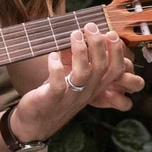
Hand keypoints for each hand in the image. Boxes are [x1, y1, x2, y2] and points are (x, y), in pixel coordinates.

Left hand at [8, 25, 140, 145]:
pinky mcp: (52, 100)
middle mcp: (86, 93)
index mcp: (94, 87)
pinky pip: (57, 84)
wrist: (34, 124)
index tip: (110, 33)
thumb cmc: (54, 97)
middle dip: (98, 44)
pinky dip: (56, 68)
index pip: (115, 70)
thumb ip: (78, 60)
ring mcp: (70, 97)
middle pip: (101, 68)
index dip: (116, 51)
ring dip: (80, 52)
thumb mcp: (71, 79)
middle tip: (89, 27)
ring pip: (83, 74)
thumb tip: (79, 33)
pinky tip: (52, 56)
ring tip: (74, 34)